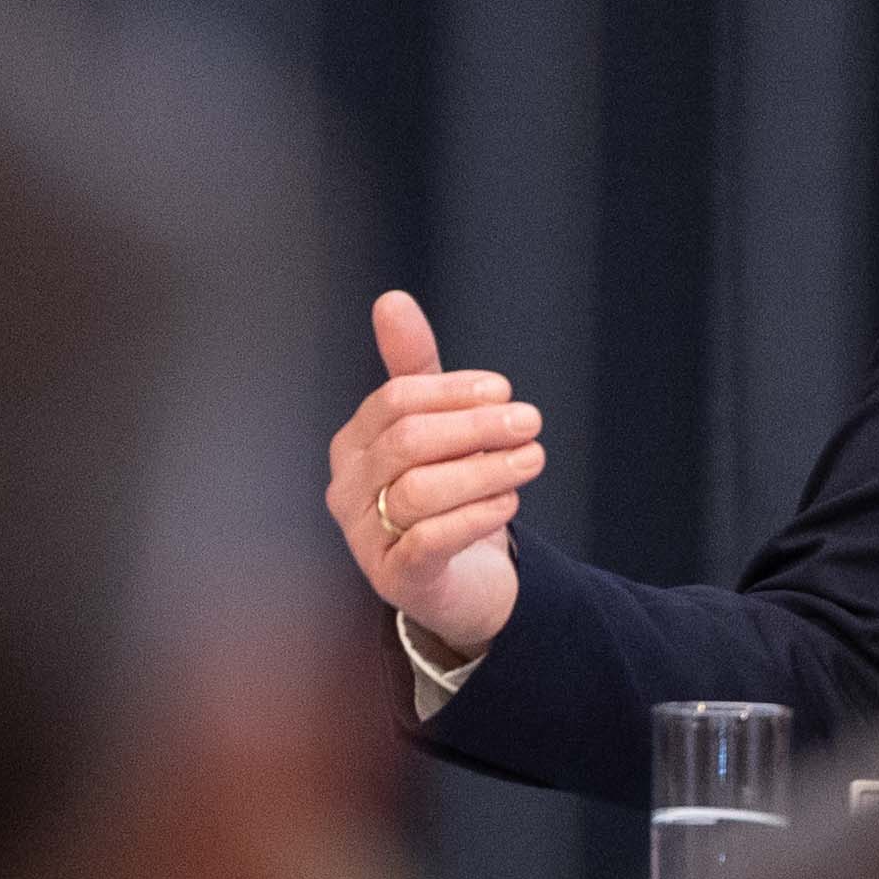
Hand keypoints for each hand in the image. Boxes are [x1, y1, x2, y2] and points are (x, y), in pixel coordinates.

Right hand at [329, 289, 543, 658]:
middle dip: (476, 427)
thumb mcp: (436, 426)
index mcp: (353, 444)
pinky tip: (509, 502)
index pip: (395, 401)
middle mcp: (347, 490)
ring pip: (419, 492)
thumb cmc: (445, 492)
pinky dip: (475, 516)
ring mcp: (366, 538)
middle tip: (530, 422)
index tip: (505, 390)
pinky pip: (430, 540)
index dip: (454, 391)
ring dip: (486, 471)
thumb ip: (415, 367)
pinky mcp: (395, 579)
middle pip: (408, 442)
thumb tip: (391, 300)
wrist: (460, 579)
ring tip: (532, 459)